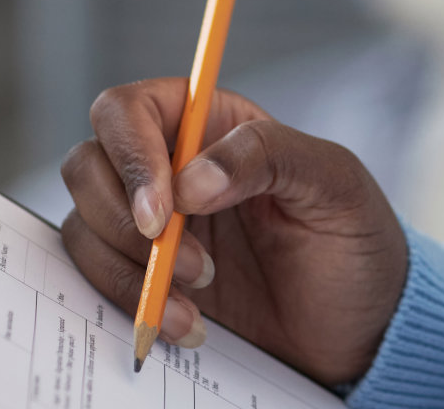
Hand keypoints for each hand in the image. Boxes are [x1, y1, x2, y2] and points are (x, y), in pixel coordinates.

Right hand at [59, 79, 408, 384]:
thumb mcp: (334, 185)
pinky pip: (97, 277)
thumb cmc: (355, 245)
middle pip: (89, 165)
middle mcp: (168, 166)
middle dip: (126, 221)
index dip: (130, 154)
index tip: (162, 211)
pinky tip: (187, 325)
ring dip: (129, 270)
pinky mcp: (143, 277)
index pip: (129, 110)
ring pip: (85, 224)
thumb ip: (268, 155)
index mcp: (209, 123)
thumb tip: (190, 180)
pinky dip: (130, 303)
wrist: (358, 333)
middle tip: (196, 266)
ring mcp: (149, 225)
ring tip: (197, 303)